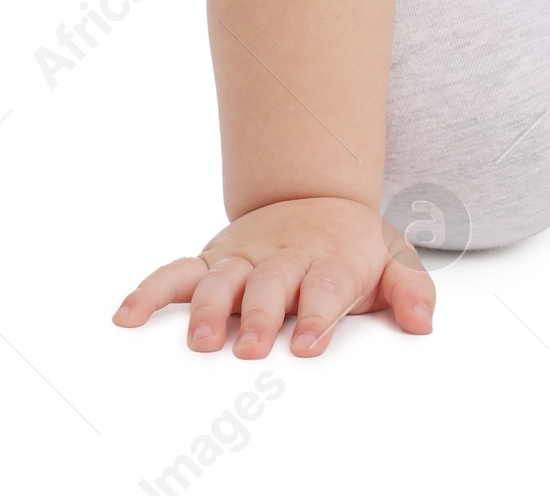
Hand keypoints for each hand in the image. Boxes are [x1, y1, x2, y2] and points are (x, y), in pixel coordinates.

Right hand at [113, 197, 434, 357]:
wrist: (318, 201)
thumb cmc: (353, 249)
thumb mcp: (393, 259)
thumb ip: (411, 290)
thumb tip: (423, 322)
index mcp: (329, 261)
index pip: (325, 288)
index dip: (317, 315)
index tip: (308, 343)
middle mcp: (283, 259)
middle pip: (271, 286)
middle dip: (260, 316)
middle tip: (250, 349)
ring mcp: (244, 260)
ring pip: (221, 281)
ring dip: (209, 309)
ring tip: (201, 342)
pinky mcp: (212, 261)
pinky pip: (175, 274)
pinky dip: (149, 292)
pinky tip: (126, 317)